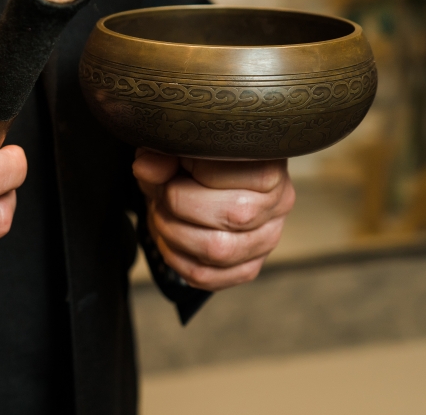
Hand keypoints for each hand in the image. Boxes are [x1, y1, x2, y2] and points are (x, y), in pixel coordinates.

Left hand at [132, 149, 294, 290]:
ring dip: (174, 233)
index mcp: (269, 165)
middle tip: (163, 193)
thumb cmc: (195, 164)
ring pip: (217, 249)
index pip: (229, 172)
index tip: (173, 166)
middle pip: (232, 214)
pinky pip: (205, 276)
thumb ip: (162, 154)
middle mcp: (278, 203)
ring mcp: (267, 240)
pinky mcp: (248, 268)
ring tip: (164, 215)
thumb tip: (146, 167)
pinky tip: (172, 239)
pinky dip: (176, 259)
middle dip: (179, 204)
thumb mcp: (177, 150)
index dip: (188, 170)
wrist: (201, 188)